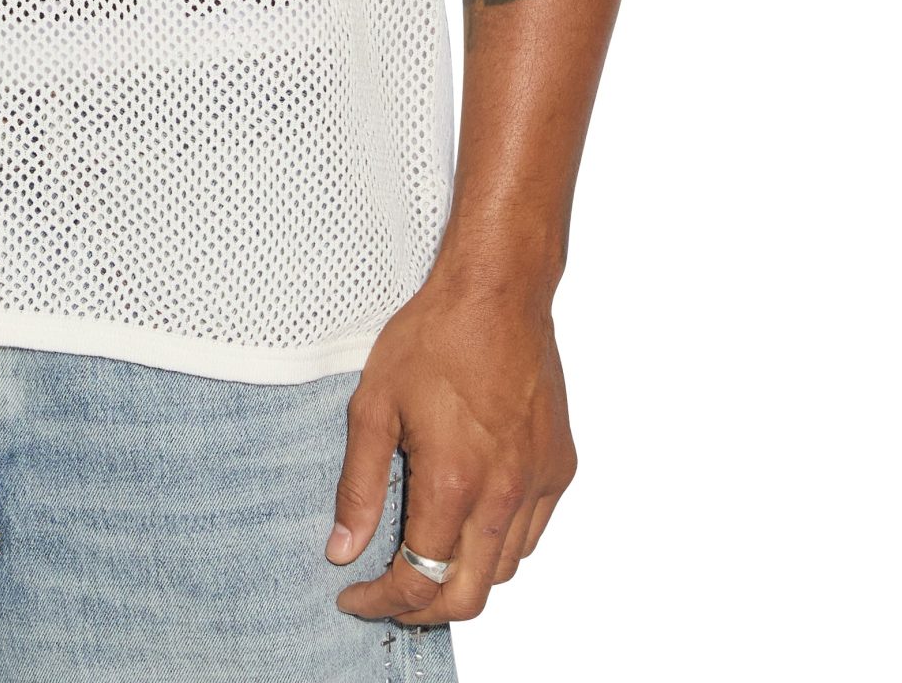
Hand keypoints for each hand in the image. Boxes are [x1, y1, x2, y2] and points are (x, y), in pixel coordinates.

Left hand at [326, 264, 575, 626]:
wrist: (499, 291)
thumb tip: (342, 549)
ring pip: (504, 569)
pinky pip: (531, 533)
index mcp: (454, 482)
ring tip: (426, 558)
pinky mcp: (560, 467)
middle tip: (388, 596)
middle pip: (469, 595)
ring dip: (463, 577)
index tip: (353, 595)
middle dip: (423, 610)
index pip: (419, 579)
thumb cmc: (434, 337)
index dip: (382, 602)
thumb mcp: (375, 405)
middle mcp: (504, 493)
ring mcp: (538, 483)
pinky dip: (499, 545)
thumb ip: (359, 485)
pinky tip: (470, 520)